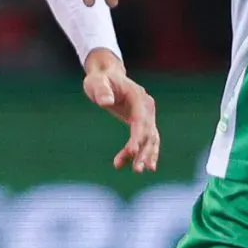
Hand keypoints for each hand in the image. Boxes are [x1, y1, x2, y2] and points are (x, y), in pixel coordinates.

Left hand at [82, 49, 159, 172]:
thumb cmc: (100, 79)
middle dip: (143, 152)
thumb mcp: (96, 82)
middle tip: (137, 170)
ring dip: (146, 155)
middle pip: (148, 132)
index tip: (131, 151)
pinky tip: (142, 166)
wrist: (107, 76)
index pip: (140, 120)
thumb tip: (106, 102)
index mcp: (138, 96)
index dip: (137, 137)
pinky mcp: (143, 122)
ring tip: (138, 171)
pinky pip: (147, 139)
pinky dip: (145, 152)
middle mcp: (147, 106)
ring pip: (150, 139)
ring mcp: (147, 114)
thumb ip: (101, 91)